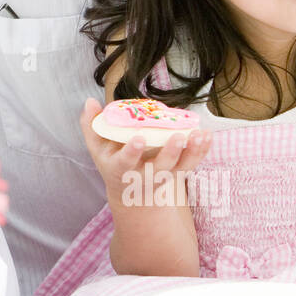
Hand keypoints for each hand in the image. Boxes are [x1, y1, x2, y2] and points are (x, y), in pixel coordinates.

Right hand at [81, 97, 211, 201]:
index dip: (132, 151)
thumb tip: (89, 101)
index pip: (126, 162)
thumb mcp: (97, 148)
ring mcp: (164, 176)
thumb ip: (91, 125)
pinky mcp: (178, 172)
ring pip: (181, 167)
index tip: (139, 138)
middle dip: (170, 152)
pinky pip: (192, 162)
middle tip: (178, 136)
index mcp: (120, 169)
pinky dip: (201, 150)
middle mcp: (144, 176)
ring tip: (199, 133)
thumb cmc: (112, 163)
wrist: (131, 194)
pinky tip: (207, 135)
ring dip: (193, 151)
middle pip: (160, 167)